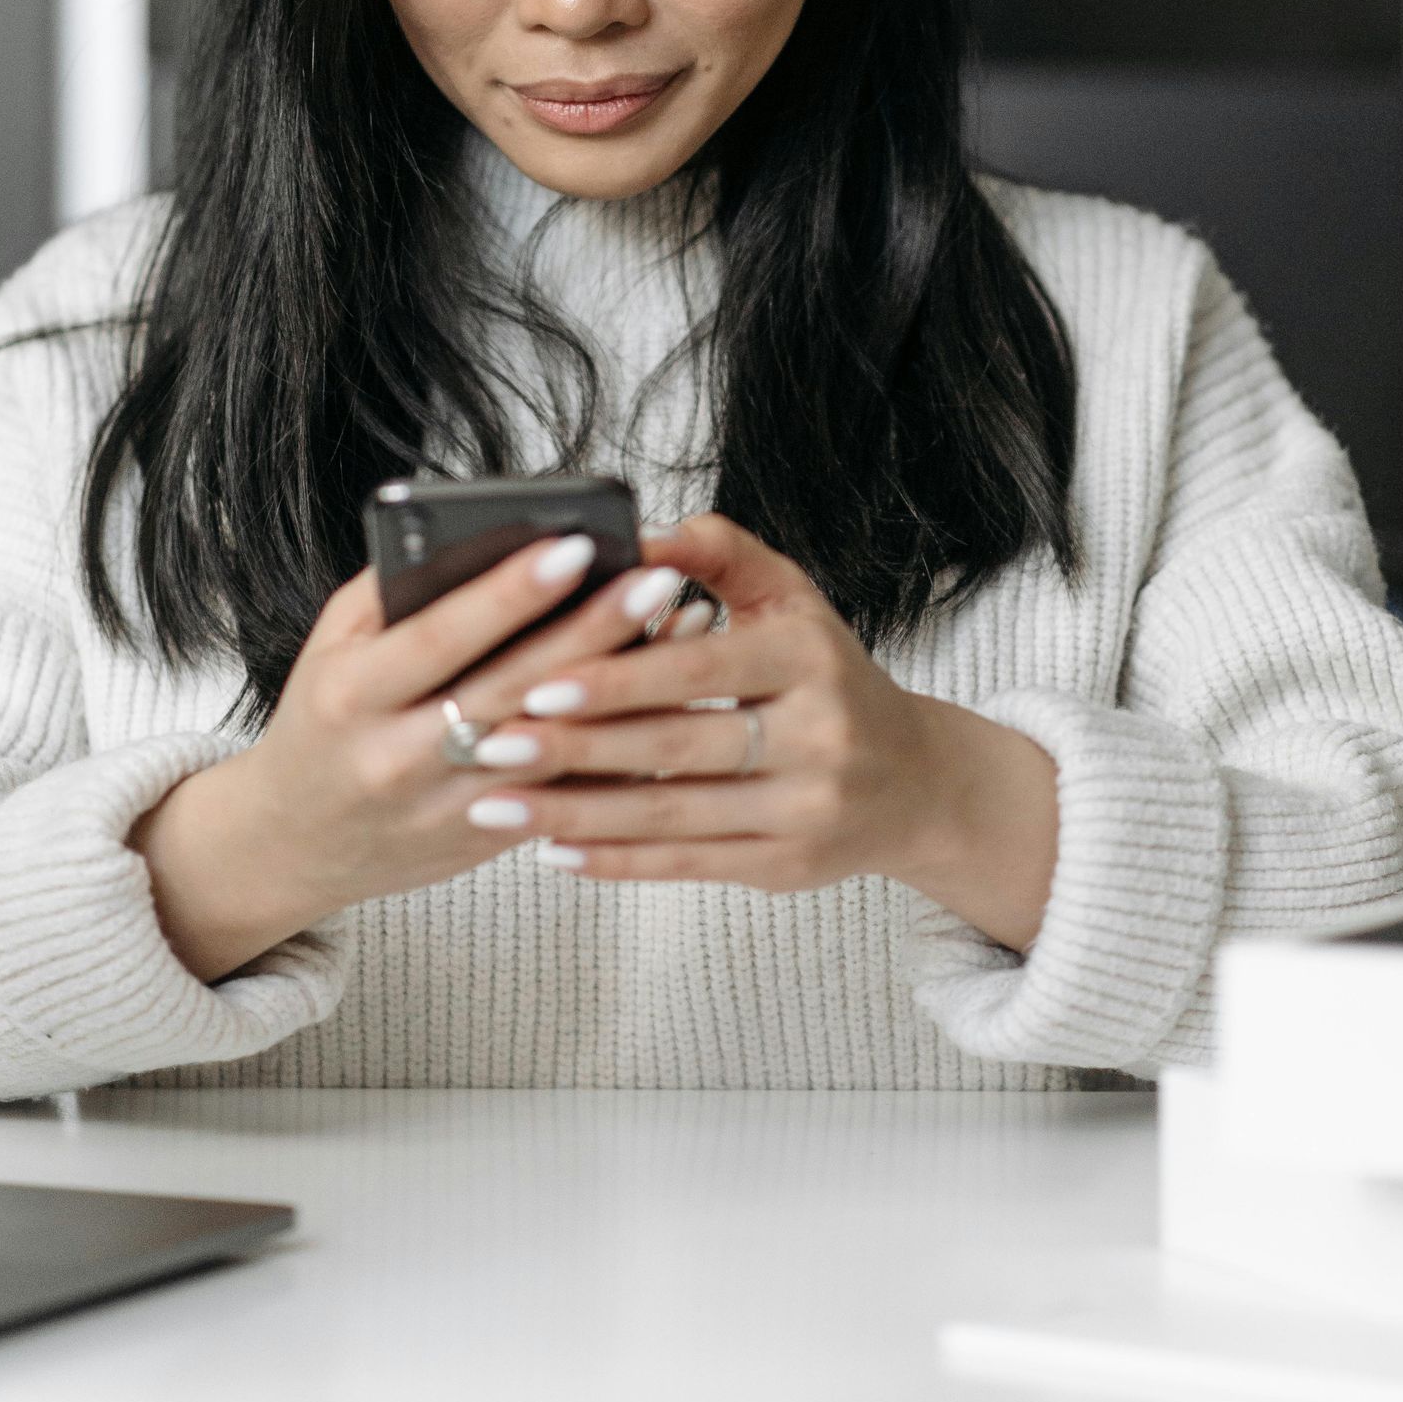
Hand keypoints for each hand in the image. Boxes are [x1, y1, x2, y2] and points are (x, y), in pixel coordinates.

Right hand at [130, 533, 693, 981]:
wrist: (295, 840)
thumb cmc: (327, 715)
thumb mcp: (334, 643)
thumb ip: (398, 588)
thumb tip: (490, 531)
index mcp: (351, 696)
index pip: (440, 636)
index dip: (509, 593)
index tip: (573, 545)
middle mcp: (397, 758)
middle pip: (512, 687)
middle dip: (592, 628)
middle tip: (657, 575)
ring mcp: (446, 808)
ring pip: (554, 744)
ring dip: (626, 684)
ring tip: (685, 622)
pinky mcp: (489, 839)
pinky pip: (570, 790)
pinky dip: (626, 741)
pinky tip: (674, 694)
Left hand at [457, 513, 1059, 951]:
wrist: (913, 778)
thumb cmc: (826, 673)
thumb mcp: (790, 597)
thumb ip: (717, 552)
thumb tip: (636, 534)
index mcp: (810, 655)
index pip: (702, 665)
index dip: (619, 675)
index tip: (537, 683)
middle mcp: (819, 735)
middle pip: (680, 744)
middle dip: (577, 748)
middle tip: (489, 742)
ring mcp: (806, 809)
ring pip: (674, 815)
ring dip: (576, 813)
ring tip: (494, 804)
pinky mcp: (788, 867)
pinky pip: (687, 865)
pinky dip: (615, 860)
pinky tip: (553, 849)